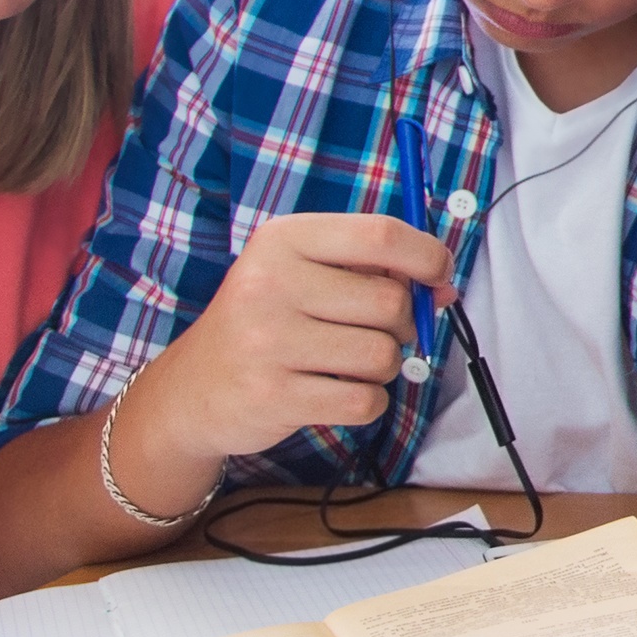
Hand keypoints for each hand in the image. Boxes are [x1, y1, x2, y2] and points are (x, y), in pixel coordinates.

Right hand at [139, 213, 453, 473]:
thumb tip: (445, 288)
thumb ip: (375, 270)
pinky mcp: (273, 396)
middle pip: (391, 301)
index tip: (438, 274)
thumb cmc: (266, 323)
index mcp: (283, 240)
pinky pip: (365, 400)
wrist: (191, 390)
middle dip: (403, 324)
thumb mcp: (305, 275)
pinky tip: (336, 393)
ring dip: (382, 367)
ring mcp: (267, 342)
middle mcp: (269, 284)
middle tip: (376, 333)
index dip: (428, 255)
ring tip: (346, 364)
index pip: (381, 234)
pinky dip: (367, 402)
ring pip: (383, 355)